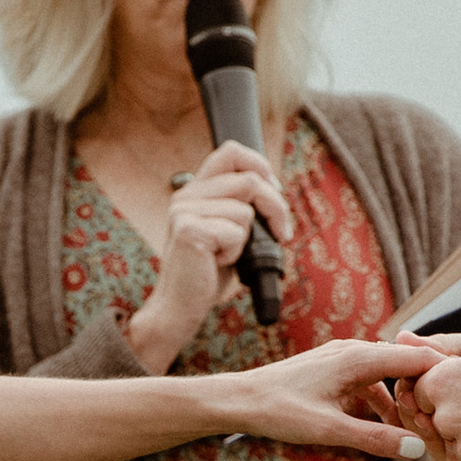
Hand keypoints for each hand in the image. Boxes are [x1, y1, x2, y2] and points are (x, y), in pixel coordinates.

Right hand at [126, 143, 292, 368]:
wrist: (179, 307)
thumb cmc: (206, 273)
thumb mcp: (227, 231)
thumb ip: (241, 205)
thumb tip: (274, 190)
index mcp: (195, 190)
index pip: (231, 152)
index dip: (260, 166)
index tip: (274, 191)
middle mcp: (186, 195)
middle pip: (249, 179)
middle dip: (276, 207)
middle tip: (281, 232)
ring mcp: (185, 211)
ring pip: (245, 210)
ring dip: (248, 238)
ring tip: (228, 255)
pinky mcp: (190, 230)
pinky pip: (236, 232)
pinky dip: (236, 253)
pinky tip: (217, 263)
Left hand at [229, 334, 439, 457]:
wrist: (240, 400)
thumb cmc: (280, 411)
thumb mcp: (330, 430)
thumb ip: (376, 438)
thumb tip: (416, 449)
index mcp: (358, 358)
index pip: (416, 358)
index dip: (442, 375)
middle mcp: (353, 350)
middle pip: (404, 363)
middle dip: (425, 388)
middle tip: (444, 417)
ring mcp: (341, 357)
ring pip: (386, 372)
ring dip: (401, 397)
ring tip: (415, 426)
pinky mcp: (332, 368)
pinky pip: (368, 378)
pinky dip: (381, 398)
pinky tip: (382, 422)